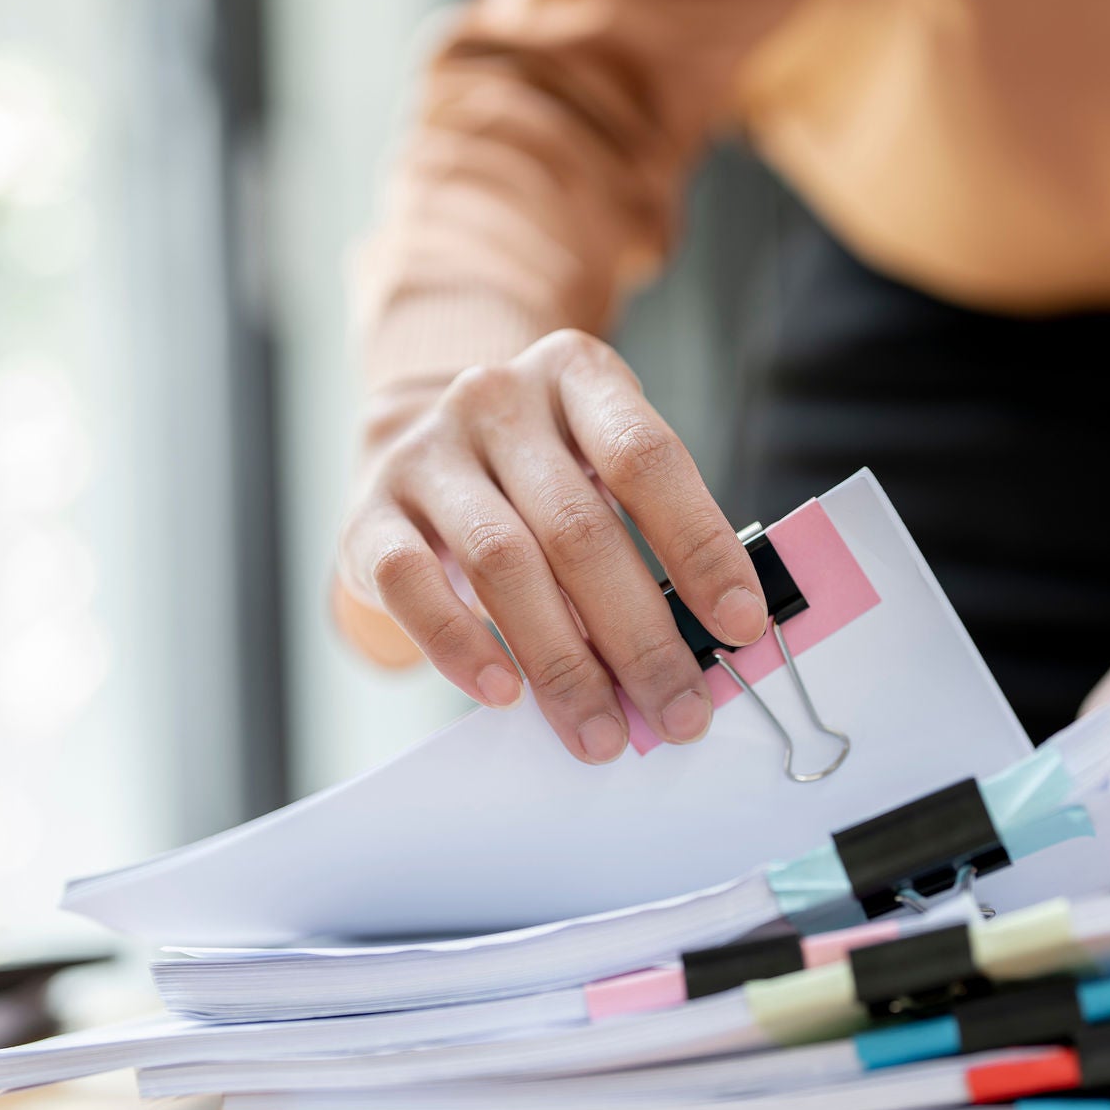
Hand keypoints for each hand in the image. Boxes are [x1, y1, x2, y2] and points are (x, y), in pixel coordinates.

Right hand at [335, 329, 767, 763]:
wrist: (413, 445)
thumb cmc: (536, 475)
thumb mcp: (598, 469)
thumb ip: (649, 534)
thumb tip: (709, 642)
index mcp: (577, 376)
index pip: (647, 459)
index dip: (701, 546)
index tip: (742, 626)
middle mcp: (497, 401)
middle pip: (579, 528)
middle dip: (639, 635)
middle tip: (679, 713)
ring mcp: (426, 453)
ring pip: (502, 563)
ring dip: (561, 662)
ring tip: (601, 732)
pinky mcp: (367, 513)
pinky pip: (409, 583)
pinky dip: (459, 644)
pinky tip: (502, 693)